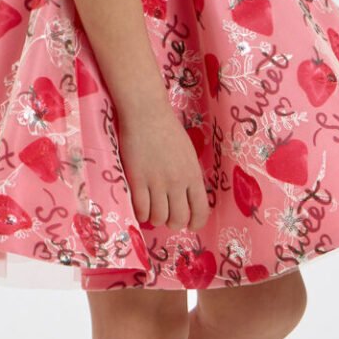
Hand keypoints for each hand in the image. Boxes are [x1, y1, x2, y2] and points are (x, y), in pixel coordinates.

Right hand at [117, 98, 210, 234]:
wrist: (146, 113)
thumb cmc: (168, 130)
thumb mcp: (188, 154)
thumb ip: (189, 177)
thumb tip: (187, 199)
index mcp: (193, 175)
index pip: (200, 211)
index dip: (195, 223)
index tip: (189, 225)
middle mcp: (177, 182)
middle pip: (178, 219)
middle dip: (172, 223)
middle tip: (166, 216)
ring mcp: (157, 182)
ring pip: (158, 218)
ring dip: (155, 218)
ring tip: (151, 209)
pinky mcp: (137, 179)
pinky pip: (141, 209)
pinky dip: (140, 213)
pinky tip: (140, 206)